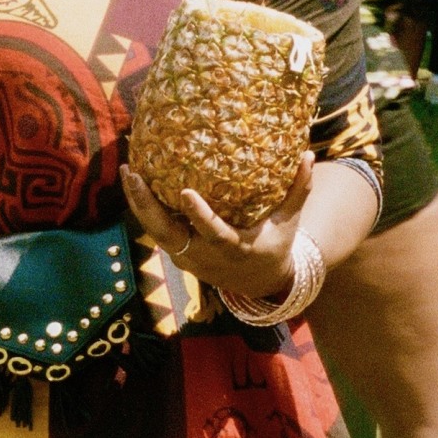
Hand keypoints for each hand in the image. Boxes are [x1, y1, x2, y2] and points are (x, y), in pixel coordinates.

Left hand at [121, 154, 313, 300]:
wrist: (258, 283)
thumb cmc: (275, 243)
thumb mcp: (289, 222)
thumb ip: (298, 190)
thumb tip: (308, 154)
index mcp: (233, 248)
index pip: (213, 234)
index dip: (199, 216)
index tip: (185, 193)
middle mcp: (204, 255)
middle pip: (167, 233)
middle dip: (147, 205)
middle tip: (134, 174)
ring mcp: (186, 256)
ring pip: (154, 231)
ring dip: (138, 203)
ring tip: (128, 171)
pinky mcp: (176, 252)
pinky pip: (155, 229)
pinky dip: (143, 207)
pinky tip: (134, 180)